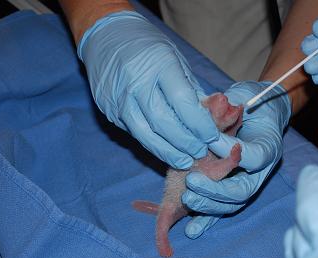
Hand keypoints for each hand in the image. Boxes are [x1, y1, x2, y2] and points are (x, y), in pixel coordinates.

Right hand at [78, 11, 218, 169]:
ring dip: (168, 151)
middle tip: (201, 152)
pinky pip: (133, 132)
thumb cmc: (148, 47)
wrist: (106, 37)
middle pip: (163, 121)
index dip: (199, 124)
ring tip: (185, 161)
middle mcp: (136, 82)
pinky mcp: (108, 110)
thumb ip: (192, 90)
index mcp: (159, 64)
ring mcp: (118, 98)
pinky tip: (166, 150)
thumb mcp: (175, 59)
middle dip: (185, 142)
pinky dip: (152, 144)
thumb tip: (211, 121)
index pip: (182, 101)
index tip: (211, 137)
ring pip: (145, 134)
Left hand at [182, 81, 290, 237]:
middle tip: (191, 184)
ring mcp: (247, 183)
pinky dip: (206, 220)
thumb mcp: (244, 99)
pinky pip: (221, 209)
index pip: (253, 158)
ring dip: (208, 206)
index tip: (208, 143)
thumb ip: (231, 113)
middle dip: (215, 190)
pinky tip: (191, 230)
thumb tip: (211, 135)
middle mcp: (260, 171)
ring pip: (231, 204)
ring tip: (187, 200)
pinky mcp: (232, 191)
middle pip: (242, 191)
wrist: (259, 110)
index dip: (231, 153)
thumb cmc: (251, 101)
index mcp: (267, 148)